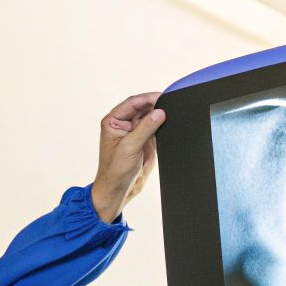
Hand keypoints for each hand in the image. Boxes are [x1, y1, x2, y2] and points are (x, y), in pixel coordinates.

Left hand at [90, 92, 165, 222]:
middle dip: (156, 105)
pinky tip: (170, 125)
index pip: (132, 103)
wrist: (118, 189)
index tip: (163, 96)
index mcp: (113, 121)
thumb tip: (160, 112)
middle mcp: (124, 124)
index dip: (148, 98)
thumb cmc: (115, 170)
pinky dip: (163, 126)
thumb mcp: (130, 147)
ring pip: (151, 117)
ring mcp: (135, 132)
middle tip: (171, 103)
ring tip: (172, 113)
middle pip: (142, 108)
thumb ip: (145, 128)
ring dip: (160, 115)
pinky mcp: (145, 142)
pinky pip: (156, 129)